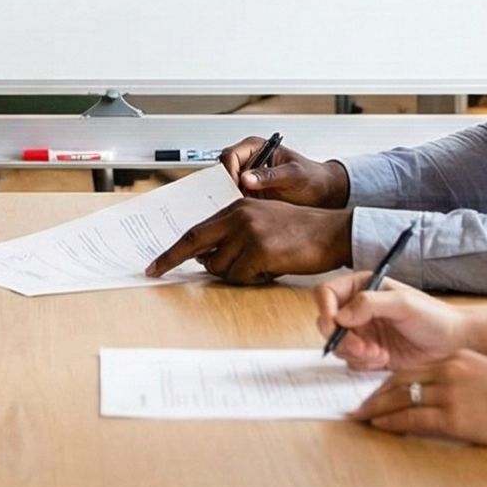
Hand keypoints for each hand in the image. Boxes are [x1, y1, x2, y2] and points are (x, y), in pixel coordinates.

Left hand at [143, 198, 350, 282]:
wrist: (331, 233)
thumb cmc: (299, 231)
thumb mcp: (261, 222)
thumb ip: (233, 233)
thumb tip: (204, 257)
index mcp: (236, 206)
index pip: (195, 230)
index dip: (173, 250)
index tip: (155, 264)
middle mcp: (238, 216)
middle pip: (196, 245)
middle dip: (176, 261)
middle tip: (158, 272)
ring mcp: (249, 232)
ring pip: (219, 268)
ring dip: (235, 274)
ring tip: (260, 264)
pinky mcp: (260, 250)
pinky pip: (240, 277)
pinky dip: (252, 279)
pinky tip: (271, 268)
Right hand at [219, 136, 349, 207]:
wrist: (324, 193)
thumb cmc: (313, 177)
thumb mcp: (294, 175)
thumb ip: (270, 176)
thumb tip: (247, 178)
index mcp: (256, 147)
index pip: (230, 155)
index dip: (229, 171)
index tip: (236, 186)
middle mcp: (249, 161)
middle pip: (223, 171)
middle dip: (225, 186)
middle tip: (233, 200)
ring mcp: (248, 179)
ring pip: (226, 187)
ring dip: (229, 197)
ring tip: (238, 209)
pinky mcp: (250, 194)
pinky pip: (234, 199)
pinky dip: (235, 207)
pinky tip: (243, 215)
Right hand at [314, 274, 468, 370]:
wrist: (452, 343)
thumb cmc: (433, 316)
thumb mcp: (404, 303)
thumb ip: (370, 304)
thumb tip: (340, 316)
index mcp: (362, 288)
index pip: (327, 293)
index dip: (324, 308)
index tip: (334, 324)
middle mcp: (357, 309)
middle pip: (327, 322)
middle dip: (342, 338)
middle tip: (363, 347)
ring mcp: (362, 332)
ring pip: (337, 345)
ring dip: (355, 352)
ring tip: (379, 353)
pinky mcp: (368, 353)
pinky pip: (351, 361)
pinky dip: (364, 363)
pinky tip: (384, 358)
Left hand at [347, 351, 486, 450]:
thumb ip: (462, 378)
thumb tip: (440, 393)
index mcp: (457, 358)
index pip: (412, 368)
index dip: (388, 381)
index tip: (375, 392)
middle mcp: (448, 370)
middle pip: (399, 380)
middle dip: (375, 395)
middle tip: (357, 406)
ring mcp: (449, 393)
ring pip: (400, 398)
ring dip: (376, 408)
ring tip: (361, 417)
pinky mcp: (453, 417)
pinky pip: (412, 418)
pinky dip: (392, 422)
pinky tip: (380, 426)